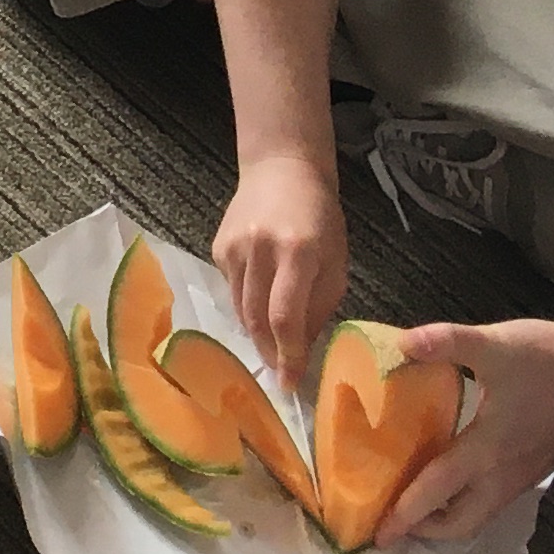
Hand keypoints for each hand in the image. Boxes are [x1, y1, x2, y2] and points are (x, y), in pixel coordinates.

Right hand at [212, 151, 349, 389]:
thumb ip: (319, 308)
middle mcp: (260, 250)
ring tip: (272, 344)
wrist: (282, 170)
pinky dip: (245, 305)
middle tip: (281, 371)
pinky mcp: (217, 247)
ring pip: (239, 310)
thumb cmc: (321, 219)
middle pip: (257, 318)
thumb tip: (301, 351)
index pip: (286, 318)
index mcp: (298, 253)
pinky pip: (230, 291)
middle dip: (269, 352)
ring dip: (256, 333)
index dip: (288, 356)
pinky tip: (259, 299)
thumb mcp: (335, 263)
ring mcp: (234, 247)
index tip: (291, 384)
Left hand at [377, 317, 553, 541]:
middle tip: (391, 521)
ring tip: (414, 503)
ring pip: (480, 513)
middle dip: (426, 530)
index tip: (379, 534)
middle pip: (463, 522)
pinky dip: (467, 500)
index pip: (438, 490)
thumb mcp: (493, 343)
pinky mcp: (534, 466)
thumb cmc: (549, 360)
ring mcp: (523, 475)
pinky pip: (494, 498)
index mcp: (489, 450)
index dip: (406, 513)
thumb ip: (445, 342)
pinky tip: (452, 474)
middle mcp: (505, 474)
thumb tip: (399, 344)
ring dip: (447, 518)